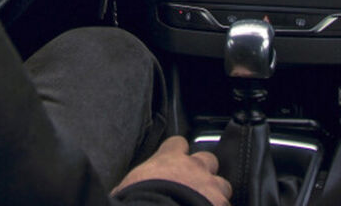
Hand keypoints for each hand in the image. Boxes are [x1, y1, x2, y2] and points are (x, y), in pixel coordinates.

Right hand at [112, 136, 231, 205]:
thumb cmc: (140, 198)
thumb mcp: (127, 185)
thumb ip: (134, 182)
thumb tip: (119, 192)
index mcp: (169, 157)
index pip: (178, 142)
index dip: (178, 151)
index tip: (175, 160)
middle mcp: (194, 167)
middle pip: (207, 159)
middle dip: (204, 171)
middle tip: (196, 184)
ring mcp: (212, 187)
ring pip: (223, 184)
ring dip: (216, 193)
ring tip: (207, 204)